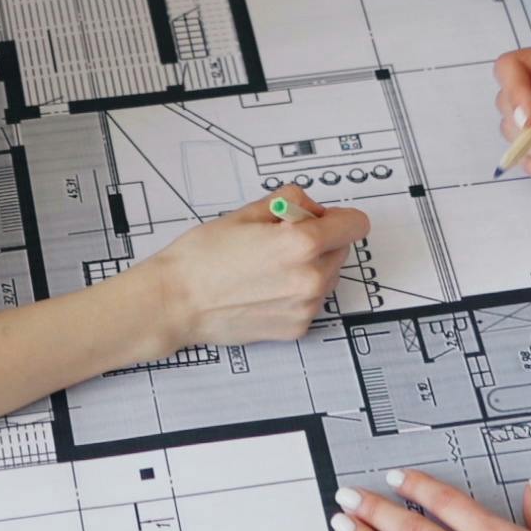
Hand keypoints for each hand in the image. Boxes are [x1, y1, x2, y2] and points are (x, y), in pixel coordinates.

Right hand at [142, 194, 372, 350]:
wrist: (175, 302)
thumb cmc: (203, 255)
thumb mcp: (247, 212)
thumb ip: (291, 202)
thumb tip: (312, 210)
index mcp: (302, 244)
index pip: (355, 224)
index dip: (336, 217)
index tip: (316, 219)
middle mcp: (312, 278)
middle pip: (341, 250)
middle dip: (319, 242)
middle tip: (278, 243)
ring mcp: (306, 308)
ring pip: (327, 277)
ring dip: (309, 268)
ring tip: (267, 269)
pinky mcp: (296, 328)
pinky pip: (311, 302)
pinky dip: (296, 294)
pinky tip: (263, 290)